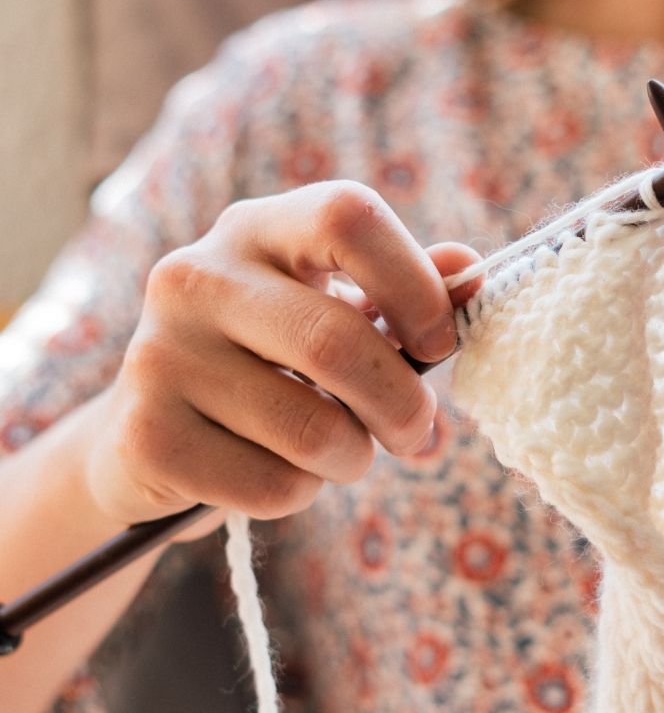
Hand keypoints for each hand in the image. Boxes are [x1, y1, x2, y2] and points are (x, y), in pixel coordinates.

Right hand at [86, 181, 479, 526]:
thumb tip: (470, 270)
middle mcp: (196, 276)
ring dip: (352, 458)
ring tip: (337, 451)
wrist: (156, 439)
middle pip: (338, 344)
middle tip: (414, 432)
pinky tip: (275, 473)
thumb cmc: (273, 367)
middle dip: (402, 406)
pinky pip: (272, 485)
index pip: (348, 218)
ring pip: (312, 430)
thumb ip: (407, 290)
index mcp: (257, 229)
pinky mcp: (144, 435)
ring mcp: (159, 353)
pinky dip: (299, 495)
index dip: (416, 285)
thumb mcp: (338, 313)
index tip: (438, 344)